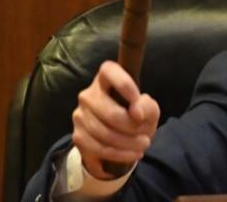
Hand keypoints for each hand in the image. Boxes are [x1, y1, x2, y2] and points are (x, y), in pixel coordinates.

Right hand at [72, 60, 159, 179]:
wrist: (120, 139)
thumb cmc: (135, 116)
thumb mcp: (148, 109)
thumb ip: (147, 106)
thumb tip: (136, 113)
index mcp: (106, 77)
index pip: (109, 71)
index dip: (125, 85)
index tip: (139, 107)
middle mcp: (89, 93)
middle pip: (109, 112)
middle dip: (131, 128)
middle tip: (146, 137)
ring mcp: (80, 114)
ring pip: (103, 132)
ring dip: (128, 143)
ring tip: (143, 145)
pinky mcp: (77, 135)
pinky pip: (98, 147)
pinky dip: (119, 154)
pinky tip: (132, 154)